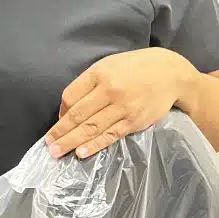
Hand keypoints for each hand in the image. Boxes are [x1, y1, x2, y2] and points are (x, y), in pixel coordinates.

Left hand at [44, 48, 191, 159]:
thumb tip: (70, 108)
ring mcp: (122, 107)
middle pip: (78, 115)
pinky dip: (95, 145)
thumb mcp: (109, 65)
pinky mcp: (134, 121)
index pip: (70, 96)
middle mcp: (109, 90)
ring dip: (72, 141)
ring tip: (58, 152)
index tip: (57, 124)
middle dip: (60, 132)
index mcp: (99, 74)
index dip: (60, 113)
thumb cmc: (136, 68)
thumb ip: (89, 83)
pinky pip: (110, 135)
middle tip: (48, 146)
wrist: (170, 73)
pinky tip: (82, 152)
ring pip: (92, 127)